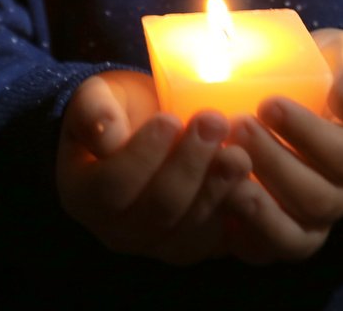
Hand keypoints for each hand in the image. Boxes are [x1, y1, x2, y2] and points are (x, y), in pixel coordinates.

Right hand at [56, 70, 249, 264]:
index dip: (142, 156)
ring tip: (239, 152)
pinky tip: (255, 183)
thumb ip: (94, 110)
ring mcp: (162, 245)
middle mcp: (120, 231)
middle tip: (216, 122)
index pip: (113, 187)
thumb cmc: (120, 111)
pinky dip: (241, 216)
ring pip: (193, 233)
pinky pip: (223, 243)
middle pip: (159, 211)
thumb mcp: (98, 97)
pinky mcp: (201, 245)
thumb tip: (106, 132)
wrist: (146, 130)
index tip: (170, 119)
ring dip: (219, 191)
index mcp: (86, 196)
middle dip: (191, 166)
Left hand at [223, 29, 342, 264]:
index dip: (309, 134)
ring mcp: (317, 218)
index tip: (269, 103)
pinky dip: (243, 236)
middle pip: (318, 198)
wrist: (316, 92)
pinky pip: (268, 251)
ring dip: (258, 206)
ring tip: (223, 168)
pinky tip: (217, 203)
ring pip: (295, 236)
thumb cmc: (332, 70)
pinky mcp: (284, 230)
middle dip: (274, 163)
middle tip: (238, 125)